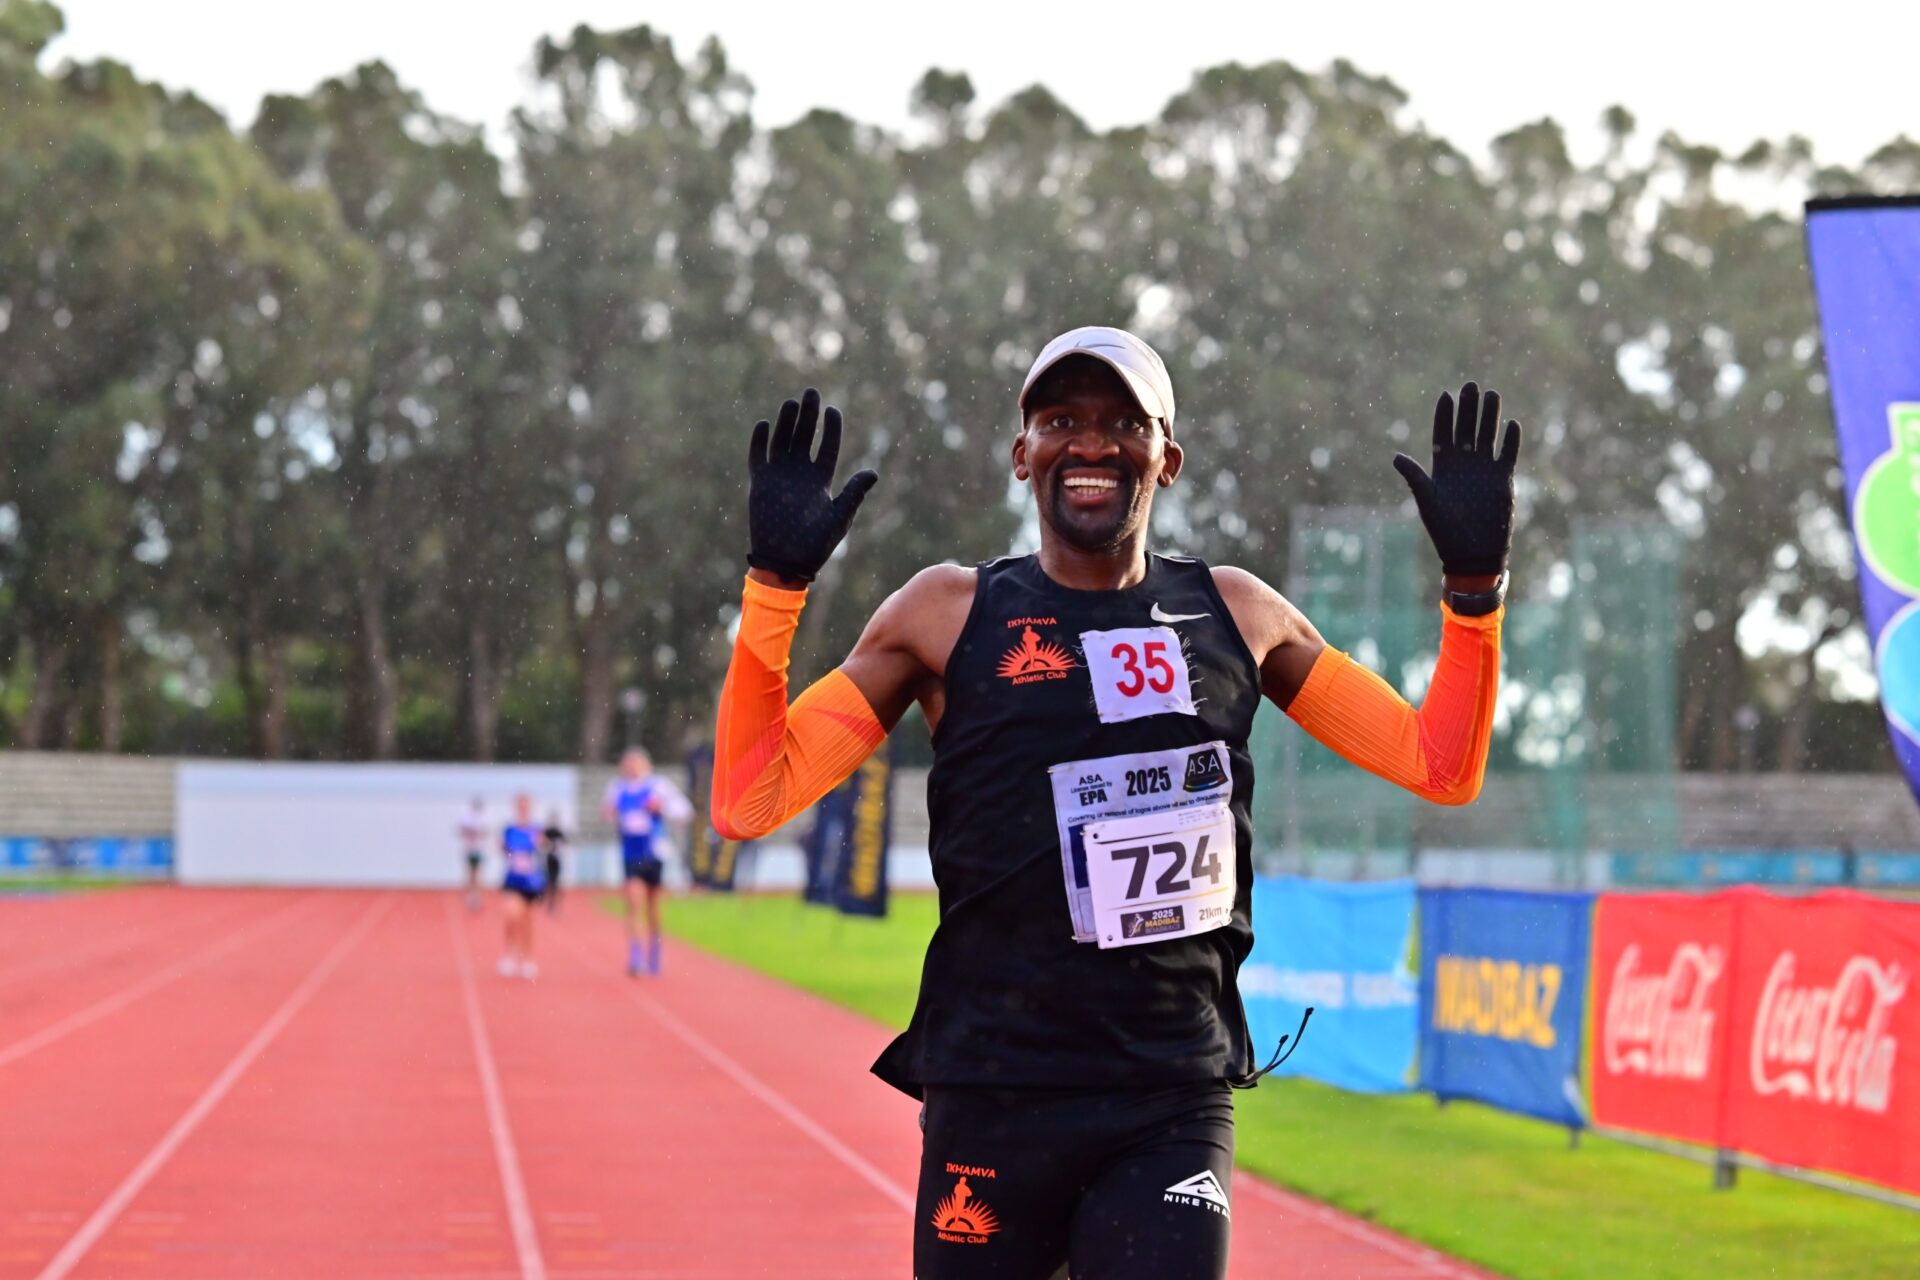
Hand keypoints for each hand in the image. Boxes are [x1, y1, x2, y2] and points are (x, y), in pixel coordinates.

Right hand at [747, 388, 877, 582]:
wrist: (785, 562)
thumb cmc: (815, 544)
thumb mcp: (838, 517)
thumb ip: (853, 493)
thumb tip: (873, 471)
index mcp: (820, 479)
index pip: (827, 446)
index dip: (831, 428)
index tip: (833, 410)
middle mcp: (800, 474)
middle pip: (804, 436)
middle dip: (809, 415)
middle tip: (812, 392)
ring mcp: (779, 477)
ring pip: (782, 441)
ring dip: (786, 422)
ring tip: (792, 403)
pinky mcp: (760, 483)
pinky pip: (758, 457)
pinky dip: (759, 441)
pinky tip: (763, 424)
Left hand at [1393, 381, 1519, 577]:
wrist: (1472, 552)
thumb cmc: (1445, 530)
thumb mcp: (1427, 501)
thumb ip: (1415, 477)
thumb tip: (1395, 457)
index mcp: (1443, 468)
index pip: (1443, 435)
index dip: (1444, 416)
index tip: (1446, 395)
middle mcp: (1464, 465)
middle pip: (1466, 429)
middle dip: (1468, 408)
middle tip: (1470, 385)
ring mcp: (1484, 470)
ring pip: (1487, 436)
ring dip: (1489, 417)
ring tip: (1492, 394)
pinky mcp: (1502, 480)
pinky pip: (1507, 455)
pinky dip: (1510, 441)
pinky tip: (1512, 424)